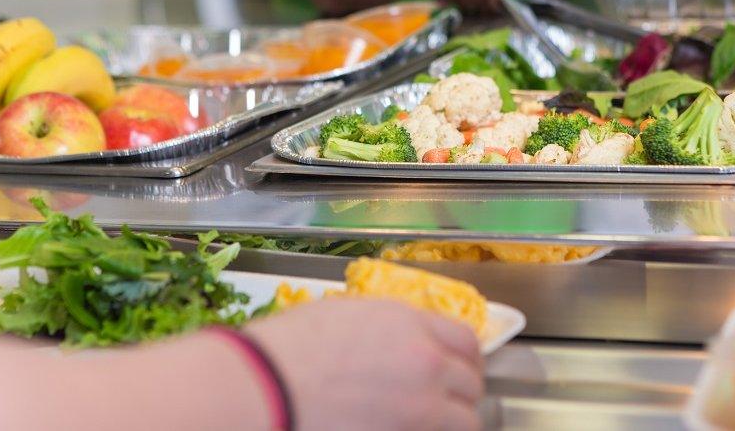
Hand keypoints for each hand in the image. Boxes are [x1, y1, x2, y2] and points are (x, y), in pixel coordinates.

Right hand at [249, 298, 482, 430]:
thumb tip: (399, 341)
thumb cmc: (285, 350)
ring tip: (434, 424)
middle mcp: (424, 363)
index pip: (466, 341)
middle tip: (446, 402)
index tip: (460, 369)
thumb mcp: (343, 315)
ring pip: (466, 421)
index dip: (466, 358)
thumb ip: (386, 328)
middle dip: (461, 393)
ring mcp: (420, 408)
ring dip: (454, 423)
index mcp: (409, 325)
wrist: (263, 388)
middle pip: (471, 382)